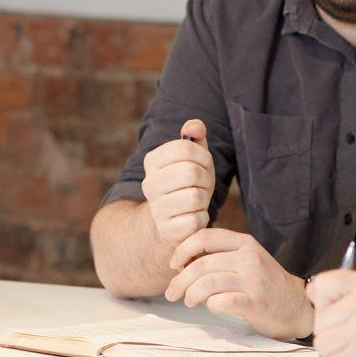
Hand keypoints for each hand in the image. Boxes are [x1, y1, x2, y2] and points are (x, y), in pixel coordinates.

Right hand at [142, 119, 214, 246]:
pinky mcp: (167, 229)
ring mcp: (156, 208)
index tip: (203, 164)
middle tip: (202, 184)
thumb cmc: (187, 184)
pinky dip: (202, 218)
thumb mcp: (192, 158)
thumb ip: (194, 137)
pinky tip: (193, 217)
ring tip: (197, 200)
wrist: (171, 221)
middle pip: (191, 172)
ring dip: (204, 199)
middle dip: (206, 178)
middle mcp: (149, 183)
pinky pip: (196, 220)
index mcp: (152, 160)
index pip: (186, 148)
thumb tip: (194, 126)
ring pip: (195, 196)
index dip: (203, 156)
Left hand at [165, 226, 309, 337]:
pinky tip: (211, 307)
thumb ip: (222, 256)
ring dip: (190, 294)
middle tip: (172, 292)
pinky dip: (210, 306)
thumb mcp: (247, 260)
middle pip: (201, 264)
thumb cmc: (265, 284)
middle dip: (179, 280)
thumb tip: (183, 262)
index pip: (204, 237)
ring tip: (188, 301)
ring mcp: (254, 280)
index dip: (182, 250)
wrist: (298, 306)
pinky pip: (221, 302)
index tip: (173, 265)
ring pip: (207, 283)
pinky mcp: (256, 303)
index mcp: (245, 243)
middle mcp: (249, 258)